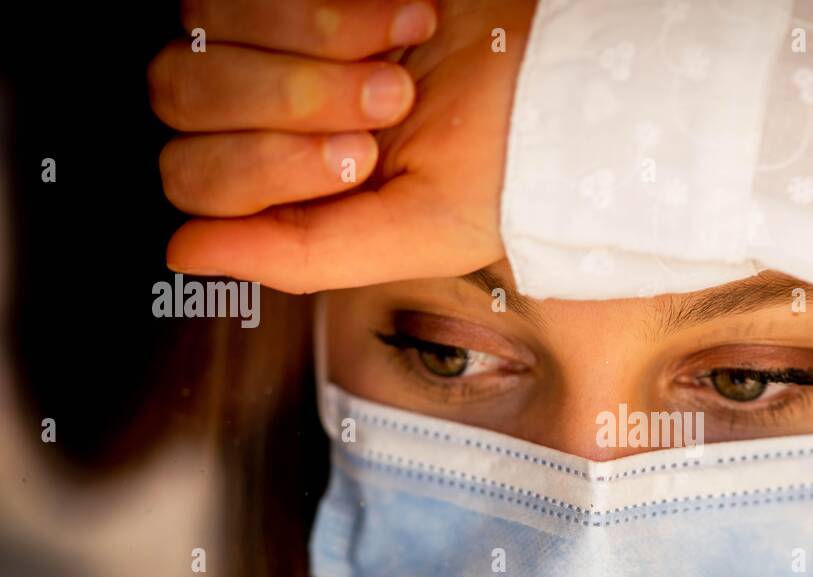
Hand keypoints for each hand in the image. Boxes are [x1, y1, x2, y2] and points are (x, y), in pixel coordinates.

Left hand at [149, 0, 534, 293]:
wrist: (573, 85)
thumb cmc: (511, 164)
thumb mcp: (416, 233)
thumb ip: (300, 255)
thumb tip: (185, 255)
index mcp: (288, 190)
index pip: (193, 178)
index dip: (264, 166)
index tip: (358, 161)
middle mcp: (269, 115)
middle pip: (180, 97)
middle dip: (286, 103)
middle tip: (382, 107)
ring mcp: (277, 43)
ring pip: (205, 31)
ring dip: (309, 48)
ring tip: (395, 68)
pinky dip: (332, 7)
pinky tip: (403, 23)